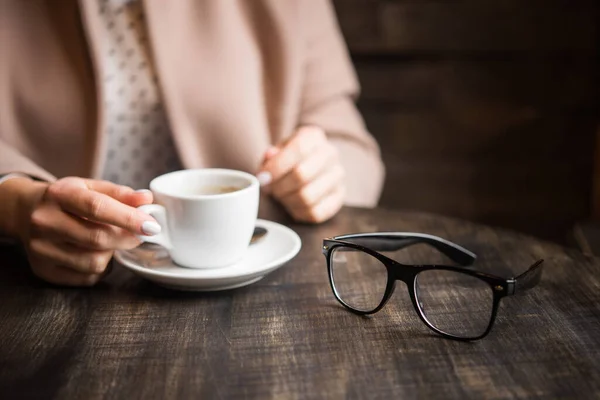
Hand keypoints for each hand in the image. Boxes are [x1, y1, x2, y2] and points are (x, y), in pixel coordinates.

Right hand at [16, 177, 158, 285]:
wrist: (26, 212)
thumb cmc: (67, 199)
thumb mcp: (90, 187)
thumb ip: (120, 194)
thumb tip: (146, 199)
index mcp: (59, 194)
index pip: (97, 208)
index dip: (128, 219)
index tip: (152, 226)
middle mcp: (45, 221)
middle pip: (98, 238)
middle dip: (127, 238)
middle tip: (139, 235)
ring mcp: (41, 248)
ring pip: (94, 262)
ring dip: (112, 253)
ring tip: (112, 241)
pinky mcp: (43, 270)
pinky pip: (86, 277)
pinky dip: (101, 268)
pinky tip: (96, 253)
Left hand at [257, 126, 344, 222]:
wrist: (308, 168)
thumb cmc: (289, 160)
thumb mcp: (276, 152)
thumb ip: (270, 155)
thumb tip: (270, 155)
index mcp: (313, 137)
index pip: (298, 149)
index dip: (276, 166)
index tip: (262, 177)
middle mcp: (330, 153)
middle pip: (302, 174)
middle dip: (279, 187)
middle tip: (270, 190)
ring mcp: (337, 176)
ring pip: (308, 196)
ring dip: (287, 201)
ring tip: (281, 197)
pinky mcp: (339, 196)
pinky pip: (315, 212)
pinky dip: (298, 212)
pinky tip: (292, 206)